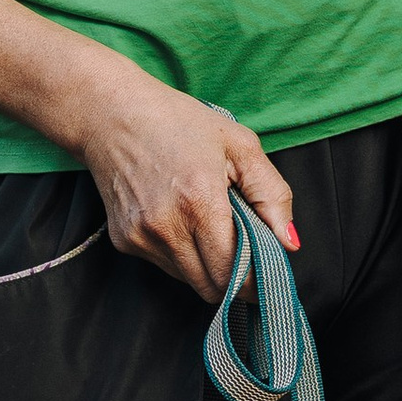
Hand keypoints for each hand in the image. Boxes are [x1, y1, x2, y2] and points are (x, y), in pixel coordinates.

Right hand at [82, 76, 298, 300]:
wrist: (112, 114)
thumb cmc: (179, 123)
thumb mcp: (240, 145)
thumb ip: (273, 196)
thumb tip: (289, 244)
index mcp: (200, 202)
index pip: (234, 274)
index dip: (255, 282)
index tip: (267, 277)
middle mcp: (166, 227)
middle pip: (212, 287)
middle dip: (233, 278)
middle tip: (244, 250)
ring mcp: (141, 237)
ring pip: (189, 279)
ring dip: (207, 265)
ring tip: (206, 223)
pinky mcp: (124, 241)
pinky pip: (165, 265)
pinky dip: (181, 253)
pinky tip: (178, 218)